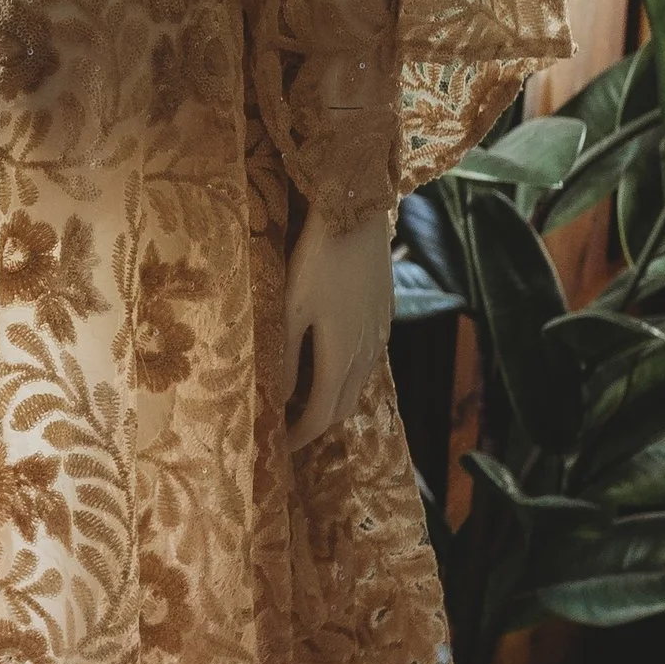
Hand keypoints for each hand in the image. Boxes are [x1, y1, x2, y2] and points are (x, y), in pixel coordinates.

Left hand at [284, 205, 393, 449]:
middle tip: (289, 434)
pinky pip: (366, 364)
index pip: (320, 414)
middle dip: (316, 426)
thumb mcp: (292, 309)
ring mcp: (379, 336)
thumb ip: (288, 358)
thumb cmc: (317, 260)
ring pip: (356, 386)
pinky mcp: (384, 318)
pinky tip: (327, 368)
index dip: (300, 436)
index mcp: (340, 355)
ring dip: (331, 403)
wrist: (357, 216)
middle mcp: (366, 353)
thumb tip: (282, 399)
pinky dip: (345, 380)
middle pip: (342, 407)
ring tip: (303, 407)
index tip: (280, 447)